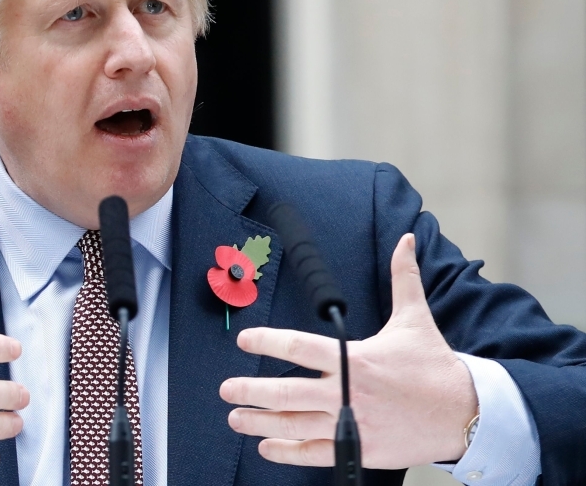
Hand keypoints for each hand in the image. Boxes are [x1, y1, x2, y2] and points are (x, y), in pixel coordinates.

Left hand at [219, 233, 476, 468]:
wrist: (466, 413)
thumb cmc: (435, 366)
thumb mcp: (416, 318)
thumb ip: (403, 278)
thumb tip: (406, 240)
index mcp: (355, 358)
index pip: (299, 347)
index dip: (267, 341)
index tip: (245, 340)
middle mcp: (348, 392)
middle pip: (287, 392)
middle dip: (250, 390)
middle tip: (227, 388)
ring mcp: (352, 424)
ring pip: (294, 426)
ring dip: (259, 421)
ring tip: (236, 417)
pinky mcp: (361, 449)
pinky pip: (316, 454)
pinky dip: (288, 452)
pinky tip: (268, 447)